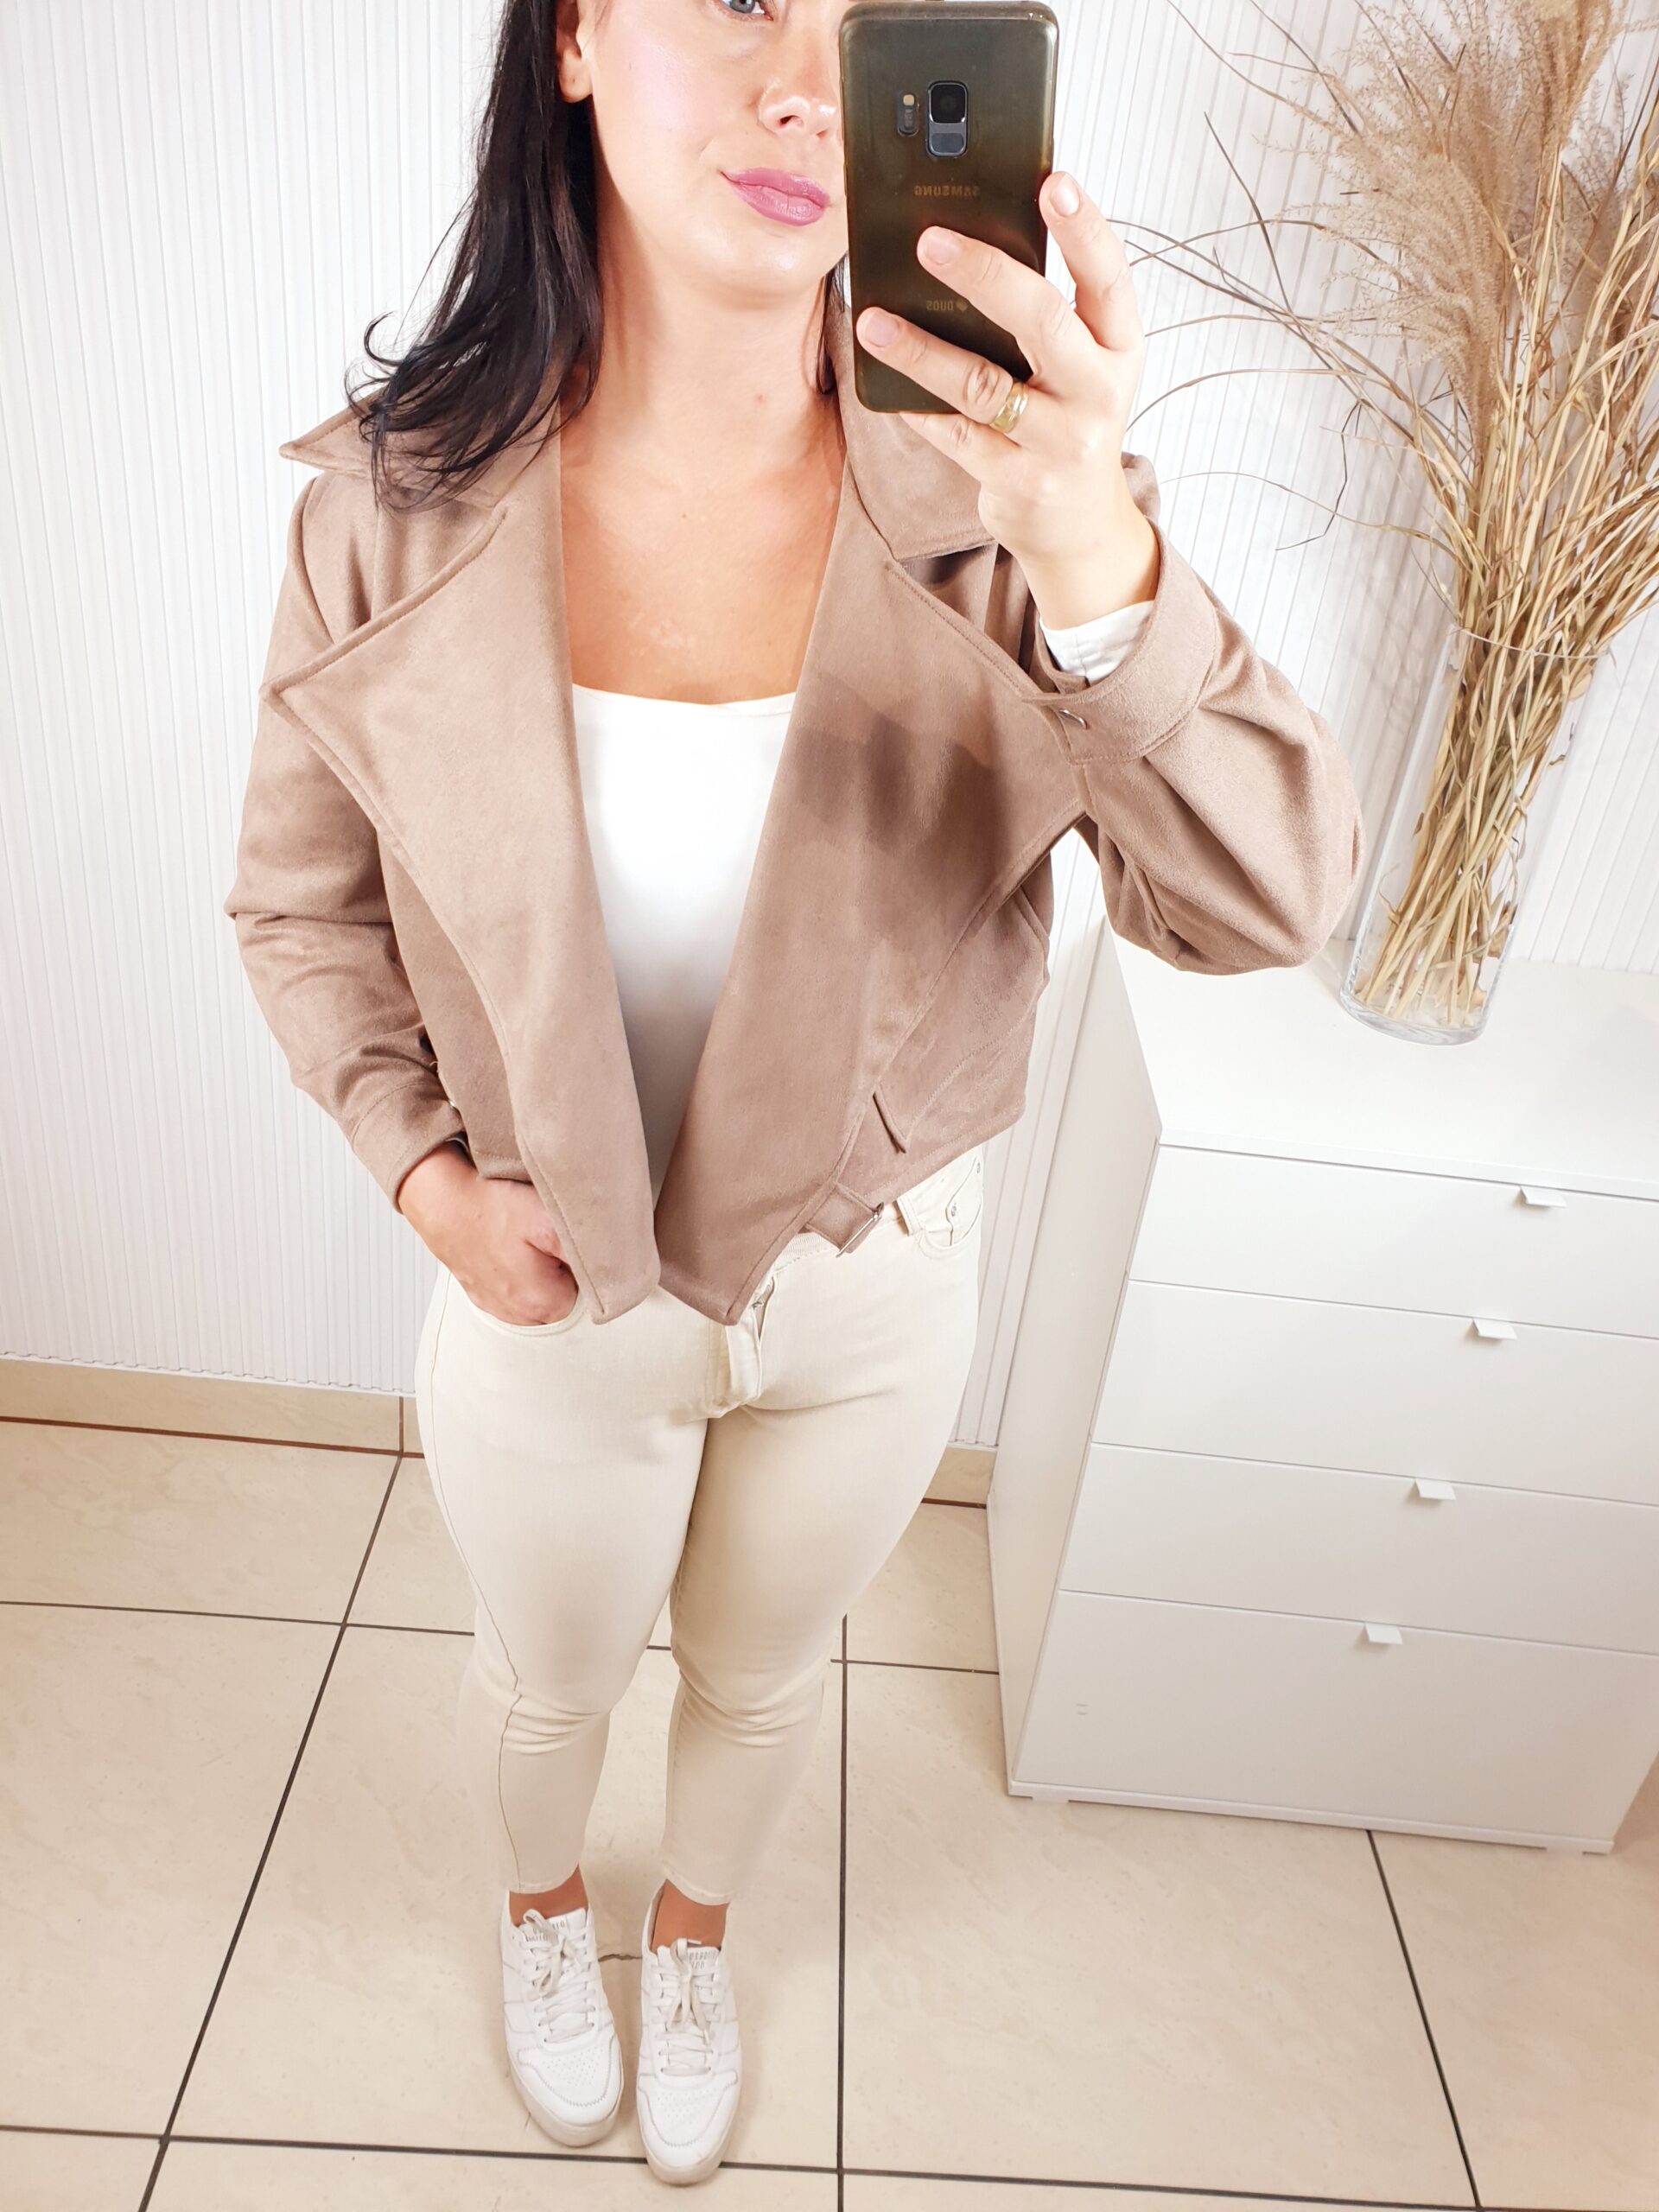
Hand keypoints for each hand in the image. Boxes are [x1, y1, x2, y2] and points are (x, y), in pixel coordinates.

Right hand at [397, 1146, 580, 1325]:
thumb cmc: (490, 1209)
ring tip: (520, 1237)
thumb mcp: (551, 1222)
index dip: (583, 1260)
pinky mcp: (480, 1292)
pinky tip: (504, 1243)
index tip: (566, 1238)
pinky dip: (512, 1266)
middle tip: (542, 1234)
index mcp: (545, 1304)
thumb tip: (617, 1270)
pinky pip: (511, 1284)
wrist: (440, 1199)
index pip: (591, 1292)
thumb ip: (588, 1252)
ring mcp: (496, 1306)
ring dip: (536, 1266)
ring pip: (537, 1289)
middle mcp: (519, 1315)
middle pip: (565, 1293)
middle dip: (561, 1265)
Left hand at [854, 170, 1159, 629]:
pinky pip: (954, 434)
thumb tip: (969, 243)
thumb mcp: (1080, 364)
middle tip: (931, 240)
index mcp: (1118, 348)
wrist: (1079, 523)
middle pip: (1042, 321)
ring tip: (875, 320)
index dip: (1085, 228)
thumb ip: (1046, 313)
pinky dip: (916, 404)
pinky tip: (883, 375)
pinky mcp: (1017, 481)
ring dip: (922, 350)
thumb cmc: (1069, 420)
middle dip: (986, 275)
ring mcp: (1058, 442)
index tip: (1053, 180)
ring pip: (983, 385)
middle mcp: (1096, 393)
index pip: (1109, 278)